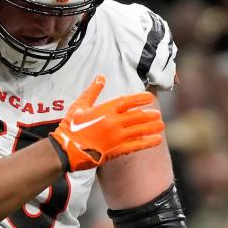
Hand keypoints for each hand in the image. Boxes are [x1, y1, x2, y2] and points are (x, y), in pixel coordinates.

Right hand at [49, 76, 163, 171]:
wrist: (66, 149)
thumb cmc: (71, 127)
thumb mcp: (79, 106)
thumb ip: (92, 91)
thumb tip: (101, 77)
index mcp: (105, 110)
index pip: (127, 101)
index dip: (140, 98)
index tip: (149, 97)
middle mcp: (113, 122)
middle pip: (137, 116)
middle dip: (149, 114)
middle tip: (158, 114)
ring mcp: (116, 137)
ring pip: (140, 130)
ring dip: (152, 127)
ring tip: (161, 125)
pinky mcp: (116, 150)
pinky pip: (136, 145)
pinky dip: (148, 142)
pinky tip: (157, 140)